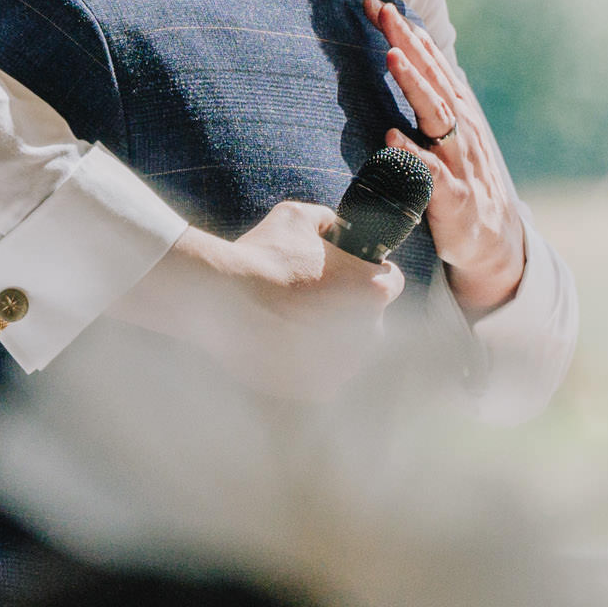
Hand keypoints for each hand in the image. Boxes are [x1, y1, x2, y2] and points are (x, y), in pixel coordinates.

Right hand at [125, 203, 403, 400]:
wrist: (217, 301)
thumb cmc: (260, 257)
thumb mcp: (295, 217)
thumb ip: (327, 220)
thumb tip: (333, 224)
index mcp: (375, 290)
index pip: (390, 281)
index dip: (365, 273)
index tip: (341, 273)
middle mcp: (370, 332)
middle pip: (368, 319)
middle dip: (346, 309)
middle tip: (308, 298)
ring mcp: (345, 365)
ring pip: (346, 349)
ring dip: (328, 338)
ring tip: (289, 323)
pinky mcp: (318, 389)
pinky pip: (321, 375)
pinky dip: (306, 364)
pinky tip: (280, 345)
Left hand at [366, 0, 525, 314]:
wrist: (490, 243)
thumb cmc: (458, 183)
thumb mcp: (442, 139)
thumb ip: (424, 103)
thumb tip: (400, 59)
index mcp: (456, 114)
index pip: (430, 66)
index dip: (408, 34)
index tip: (379, 4)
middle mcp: (461, 131)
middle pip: (434, 80)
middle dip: (409, 45)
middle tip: (383, 13)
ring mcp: (460, 163)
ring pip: (438, 117)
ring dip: (415, 87)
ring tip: (392, 59)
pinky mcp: (454, 199)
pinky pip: (430, 175)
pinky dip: (413, 155)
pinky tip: (392, 137)